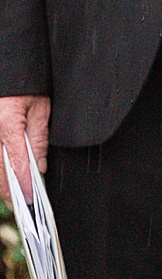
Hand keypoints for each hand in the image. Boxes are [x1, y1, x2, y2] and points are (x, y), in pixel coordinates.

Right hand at [0, 96, 46, 211]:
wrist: (13, 71)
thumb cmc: (28, 86)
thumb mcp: (41, 108)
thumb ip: (39, 138)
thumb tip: (40, 166)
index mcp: (7, 124)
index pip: (16, 161)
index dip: (22, 183)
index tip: (28, 198)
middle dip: (8, 189)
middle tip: (19, 206)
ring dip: (1, 182)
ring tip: (12, 197)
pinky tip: (4, 179)